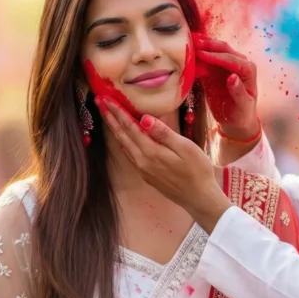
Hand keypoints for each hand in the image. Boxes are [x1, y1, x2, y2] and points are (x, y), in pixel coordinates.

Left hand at [101, 102, 231, 232]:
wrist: (199, 199)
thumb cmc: (197, 171)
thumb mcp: (185, 148)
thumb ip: (164, 133)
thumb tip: (144, 119)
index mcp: (151, 152)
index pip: (130, 127)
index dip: (118, 111)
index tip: (106, 98)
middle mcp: (142, 161)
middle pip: (122, 135)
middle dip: (110, 118)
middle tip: (99, 102)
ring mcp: (143, 169)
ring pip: (124, 145)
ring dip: (115, 129)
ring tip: (107, 116)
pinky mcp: (147, 175)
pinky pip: (130, 155)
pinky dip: (123, 143)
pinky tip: (122, 140)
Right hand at [193, 34, 258, 140]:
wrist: (235, 120)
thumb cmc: (242, 113)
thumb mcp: (243, 105)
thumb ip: (238, 92)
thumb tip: (232, 77)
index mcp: (247, 70)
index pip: (230, 59)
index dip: (215, 56)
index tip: (201, 54)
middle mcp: (238, 63)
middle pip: (223, 49)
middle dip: (208, 45)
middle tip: (192, 42)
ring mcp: (225, 66)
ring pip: (214, 51)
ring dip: (201, 47)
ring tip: (188, 43)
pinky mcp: (214, 71)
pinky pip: (205, 62)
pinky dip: (196, 58)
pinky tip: (187, 55)